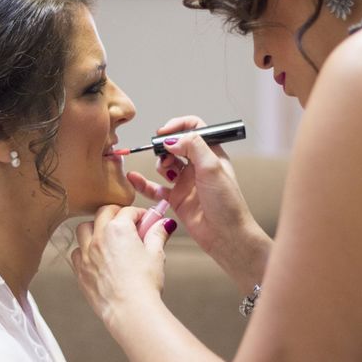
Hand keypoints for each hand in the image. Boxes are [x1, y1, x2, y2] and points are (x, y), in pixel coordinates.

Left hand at [71, 205, 175, 332]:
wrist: (130, 311)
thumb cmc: (144, 284)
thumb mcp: (156, 254)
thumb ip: (158, 234)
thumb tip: (164, 224)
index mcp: (118, 229)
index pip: (127, 211)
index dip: (139, 214)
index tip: (145, 220)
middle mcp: (98, 238)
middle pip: (103, 213)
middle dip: (115, 213)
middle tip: (126, 223)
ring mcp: (86, 254)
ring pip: (84, 229)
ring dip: (95, 228)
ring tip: (107, 237)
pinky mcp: (80, 271)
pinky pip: (77, 253)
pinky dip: (85, 250)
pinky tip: (96, 257)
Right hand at [127, 116, 271, 293]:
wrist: (226, 235)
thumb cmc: (227, 203)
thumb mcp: (212, 168)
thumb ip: (192, 146)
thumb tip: (170, 140)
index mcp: (211, 154)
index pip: (194, 129)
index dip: (178, 126)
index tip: (164, 132)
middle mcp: (197, 166)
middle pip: (176, 145)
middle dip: (165, 146)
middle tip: (162, 153)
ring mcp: (186, 182)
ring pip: (165, 164)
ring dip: (159, 163)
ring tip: (165, 171)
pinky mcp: (176, 198)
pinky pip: (155, 188)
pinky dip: (144, 183)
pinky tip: (134, 178)